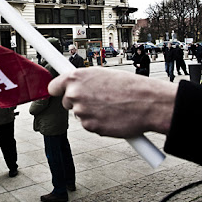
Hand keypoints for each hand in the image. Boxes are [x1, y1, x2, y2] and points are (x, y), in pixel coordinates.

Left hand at [48, 67, 176, 137]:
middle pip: (66, 102)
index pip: (53, 87)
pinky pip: (89, 125)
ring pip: (80, 114)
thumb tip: (77, 85)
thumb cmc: (130, 87)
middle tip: (98, 100)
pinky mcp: (89, 126)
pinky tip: (112, 117)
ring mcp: (81, 111)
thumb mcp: (104, 75)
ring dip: (91, 113)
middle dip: (79, 102)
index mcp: (76, 77)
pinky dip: (98, 123)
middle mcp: (74, 93)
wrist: (147, 103)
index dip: (58, 91)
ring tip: (111, 107)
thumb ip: (86, 81)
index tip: (59, 93)